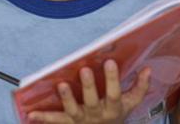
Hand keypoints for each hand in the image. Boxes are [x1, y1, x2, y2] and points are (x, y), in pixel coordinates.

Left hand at [28, 59, 149, 123]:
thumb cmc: (116, 117)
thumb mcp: (131, 105)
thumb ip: (140, 87)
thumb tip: (148, 69)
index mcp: (113, 108)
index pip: (115, 92)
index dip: (112, 78)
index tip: (110, 61)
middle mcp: (97, 115)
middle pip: (93, 100)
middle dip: (89, 86)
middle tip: (84, 69)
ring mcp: (81, 120)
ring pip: (73, 110)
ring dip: (67, 98)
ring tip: (61, 85)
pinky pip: (55, 121)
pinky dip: (43, 118)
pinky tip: (31, 113)